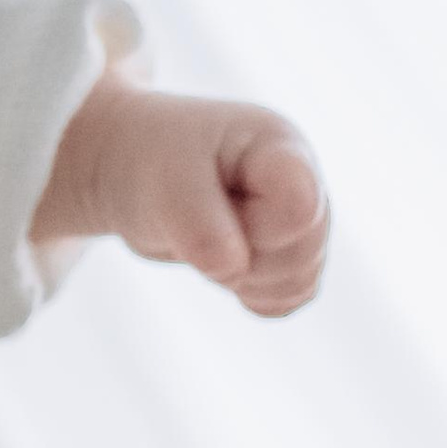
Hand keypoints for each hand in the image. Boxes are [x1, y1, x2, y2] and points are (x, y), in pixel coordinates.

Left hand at [31, 70, 328, 317]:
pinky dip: (251, 294)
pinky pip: (288, 299)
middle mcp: (304, 182)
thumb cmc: (155, 160)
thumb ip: (198, 224)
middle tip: (199, 224)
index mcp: (280, 149)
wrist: (142, 167)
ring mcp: (303, 220)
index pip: (300, 208)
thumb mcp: (164, 179)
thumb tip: (230, 269)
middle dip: (244, 258)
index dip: (258, 230)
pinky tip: (224, 262)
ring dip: (245, 278)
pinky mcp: (290, 255)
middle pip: (302, 254)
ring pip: (299, 282)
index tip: (216, 208)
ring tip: (209, 237)